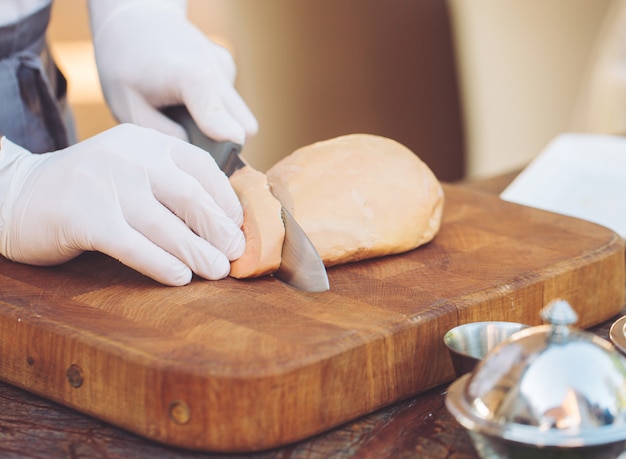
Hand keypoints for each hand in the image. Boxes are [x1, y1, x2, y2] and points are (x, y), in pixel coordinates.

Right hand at [0, 124, 244, 285]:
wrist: (16, 192)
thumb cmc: (88, 190)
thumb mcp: (130, 170)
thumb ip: (168, 185)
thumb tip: (221, 223)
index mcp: (146, 142)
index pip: (201, 167)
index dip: (225, 200)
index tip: (239, 227)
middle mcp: (129, 157)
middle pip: (189, 196)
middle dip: (219, 229)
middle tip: (237, 252)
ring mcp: (105, 184)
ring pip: (165, 225)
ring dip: (197, 252)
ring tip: (218, 270)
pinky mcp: (83, 216)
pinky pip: (133, 246)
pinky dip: (161, 264)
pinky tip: (180, 278)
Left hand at [88, 0, 257, 143]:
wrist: (134, 19)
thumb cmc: (125, 67)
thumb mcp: (128, 108)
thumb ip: (165, 134)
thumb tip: (198, 154)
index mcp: (187, 75)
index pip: (216, 109)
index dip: (222, 137)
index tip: (226, 158)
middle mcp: (215, 68)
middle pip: (242, 125)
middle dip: (224, 143)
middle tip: (191, 144)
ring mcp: (225, 67)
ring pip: (240, 117)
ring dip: (218, 127)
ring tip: (183, 116)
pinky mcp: (228, 67)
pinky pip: (232, 105)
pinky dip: (214, 110)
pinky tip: (187, 99)